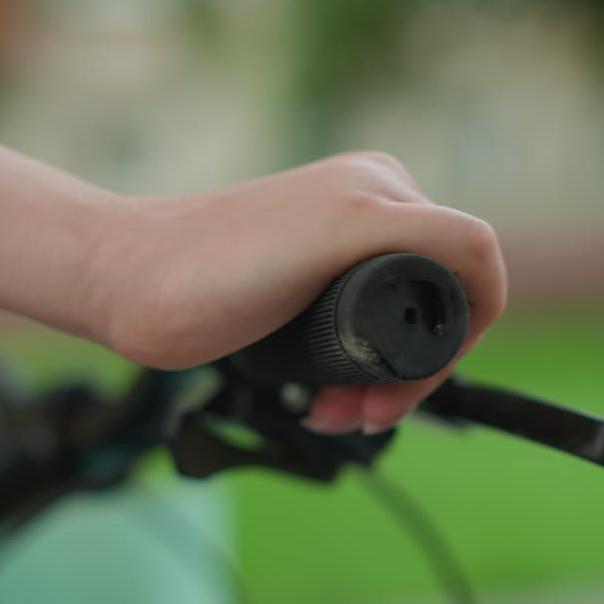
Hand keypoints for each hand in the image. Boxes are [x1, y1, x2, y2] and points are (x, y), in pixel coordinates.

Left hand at [88, 152, 507, 434]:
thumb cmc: (207, 270)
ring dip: (384, 381)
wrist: (122, 286)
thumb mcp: (332, 235)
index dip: (469, 332)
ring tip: (338, 413)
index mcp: (383, 190)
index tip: (420, 385)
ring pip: (403, 324)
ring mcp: (338, 241)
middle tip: (368, 413)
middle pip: (440, 300)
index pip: (473, 261)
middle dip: (416, 370)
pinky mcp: (309, 275)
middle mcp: (369, 206)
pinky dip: (356, 372)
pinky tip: (324, 398)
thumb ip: (409, 230)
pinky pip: (365, 330)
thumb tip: (481, 252)